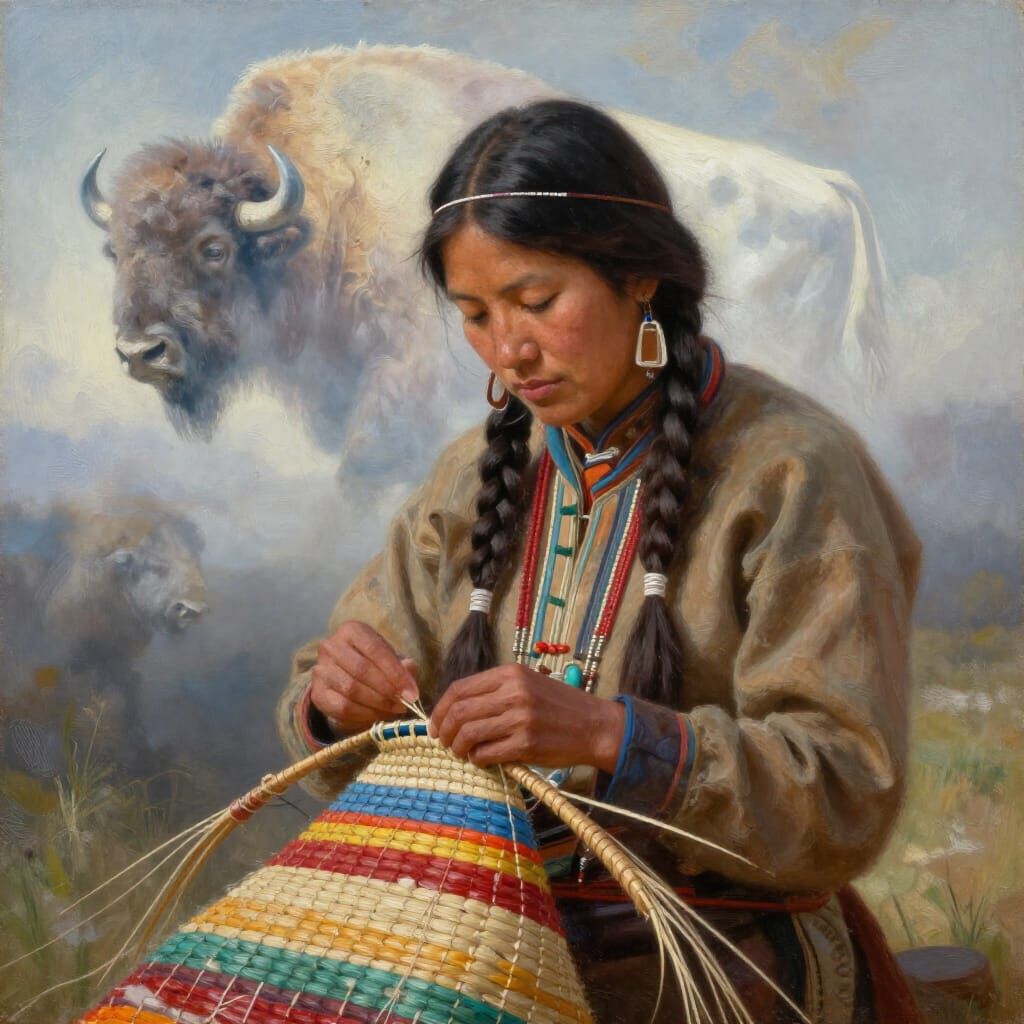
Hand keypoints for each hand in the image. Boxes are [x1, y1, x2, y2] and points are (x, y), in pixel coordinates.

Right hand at [310, 620, 419, 733]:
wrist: (346, 676)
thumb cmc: (375, 664)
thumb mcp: (391, 659)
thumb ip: (404, 664)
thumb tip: (410, 667)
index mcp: (352, 630)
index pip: (375, 650)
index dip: (396, 672)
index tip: (412, 692)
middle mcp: (331, 646)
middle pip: (362, 669)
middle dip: (387, 690)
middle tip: (404, 704)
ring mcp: (321, 669)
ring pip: (351, 689)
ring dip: (377, 703)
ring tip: (394, 709)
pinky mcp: (317, 693)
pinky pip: (342, 707)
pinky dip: (364, 714)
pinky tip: (378, 715)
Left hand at [428, 664, 624, 770]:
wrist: (595, 726)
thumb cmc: (560, 707)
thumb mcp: (528, 684)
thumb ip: (496, 691)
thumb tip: (457, 709)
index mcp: (511, 673)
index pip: (460, 688)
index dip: (441, 708)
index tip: (436, 723)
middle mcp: (514, 692)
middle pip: (460, 711)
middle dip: (444, 730)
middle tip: (444, 742)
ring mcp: (520, 718)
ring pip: (469, 733)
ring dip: (458, 747)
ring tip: (461, 753)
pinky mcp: (527, 744)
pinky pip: (487, 753)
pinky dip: (477, 759)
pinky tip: (481, 760)